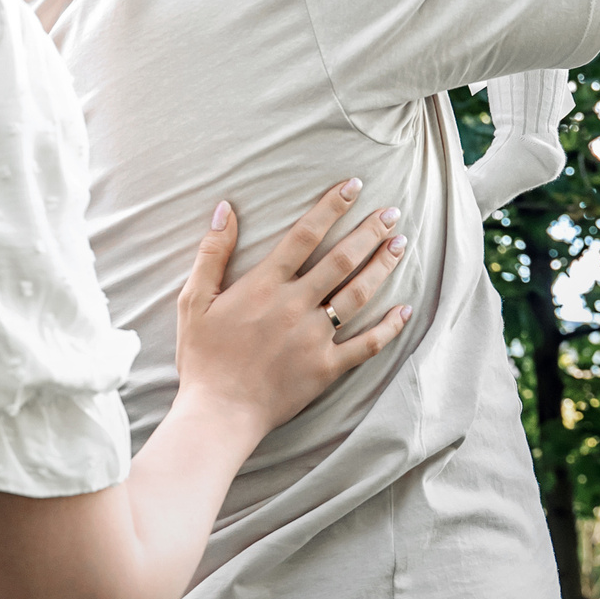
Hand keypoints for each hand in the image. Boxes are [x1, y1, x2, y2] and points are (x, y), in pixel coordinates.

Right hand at [175, 179, 411, 436]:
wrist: (219, 412)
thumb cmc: (203, 356)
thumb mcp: (194, 300)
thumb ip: (212, 252)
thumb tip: (225, 208)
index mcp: (264, 284)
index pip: (305, 234)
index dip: (331, 207)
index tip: (354, 186)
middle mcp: (295, 305)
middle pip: (341, 259)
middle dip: (369, 231)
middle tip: (393, 212)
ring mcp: (314, 337)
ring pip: (358, 294)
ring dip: (382, 266)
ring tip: (400, 244)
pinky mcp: (326, 367)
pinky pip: (365, 345)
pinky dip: (388, 327)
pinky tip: (405, 309)